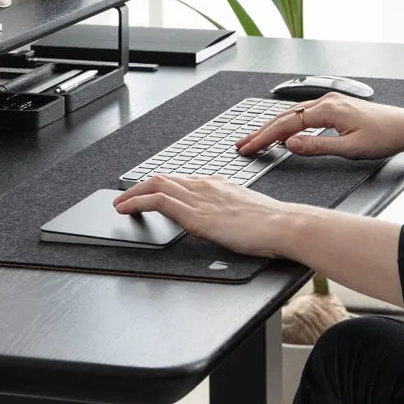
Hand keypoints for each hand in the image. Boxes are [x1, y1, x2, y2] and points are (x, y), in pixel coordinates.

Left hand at [113, 174, 302, 257]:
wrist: (284, 225)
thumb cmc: (273, 224)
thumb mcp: (246, 212)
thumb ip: (230, 212)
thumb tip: (225, 222)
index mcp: (218, 185)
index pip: (180, 180)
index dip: (159, 185)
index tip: (147, 191)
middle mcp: (206, 187)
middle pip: (163, 178)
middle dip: (139, 187)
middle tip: (124, 197)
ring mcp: (200, 199)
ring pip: (156, 185)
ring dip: (132, 194)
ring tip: (119, 204)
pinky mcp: (196, 215)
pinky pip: (159, 201)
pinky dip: (137, 202)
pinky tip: (126, 209)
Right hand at [236, 94, 403, 160]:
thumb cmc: (385, 136)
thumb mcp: (350, 149)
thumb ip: (317, 146)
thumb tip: (291, 144)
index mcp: (327, 110)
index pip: (286, 124)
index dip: (264, 137)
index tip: (249, 147)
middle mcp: (326, 102)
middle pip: (284, 116)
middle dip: (262, 131)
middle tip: (243, 144)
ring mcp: (331, 103)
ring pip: (293, 114)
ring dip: (273, 127)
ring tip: (257, 140)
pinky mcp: (336, 107)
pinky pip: (304, 113)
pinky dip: (289, 123)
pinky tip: (285, 131)